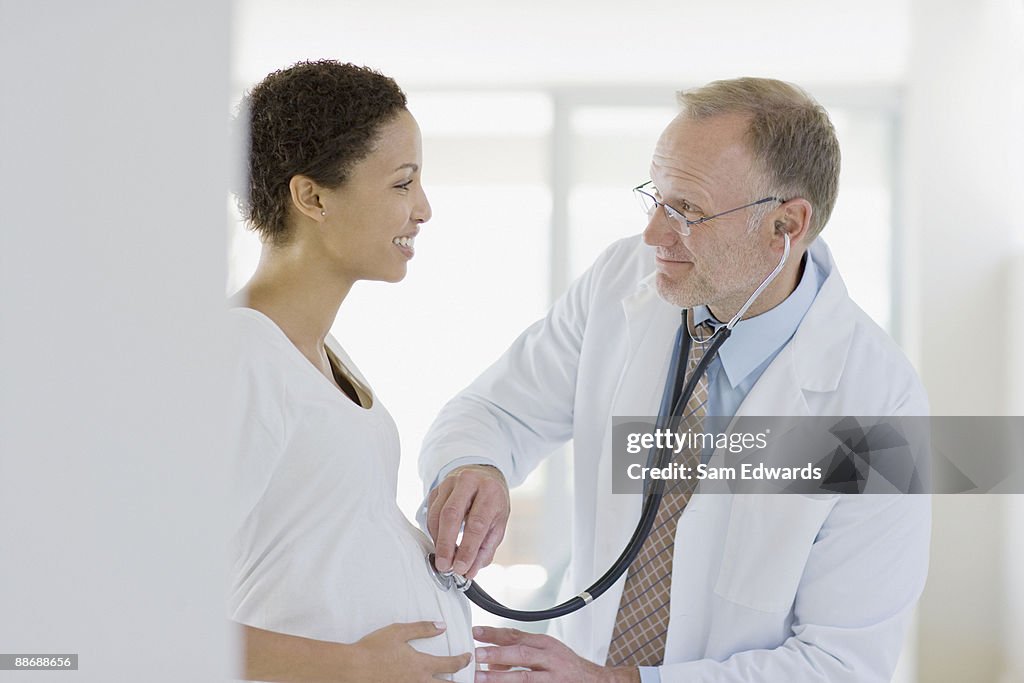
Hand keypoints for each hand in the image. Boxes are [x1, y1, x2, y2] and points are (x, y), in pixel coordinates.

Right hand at [348, 621, 471, 682]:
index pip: (450, 665)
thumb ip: (422, 628)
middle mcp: (419, 682)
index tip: (468, 658)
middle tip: (466, 679)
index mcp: (421, 665)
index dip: (462, 661)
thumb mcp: (399, 632)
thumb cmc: (373, 649)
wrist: (353, 668)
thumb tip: (441, 625)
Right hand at [427, 464, 509, 578]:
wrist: (483, 476)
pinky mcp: (436, 488)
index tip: (461, 567)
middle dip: (446, 545)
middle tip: (445, 566)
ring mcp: (450, 482)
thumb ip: (486, 549)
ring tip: (444, 558)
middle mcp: (469, 482)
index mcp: (489, 491)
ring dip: (438, 540)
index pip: (477, 523)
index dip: (468, 548)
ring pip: (437, 514)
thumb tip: (469, 571)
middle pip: (451, 515)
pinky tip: (440, 542)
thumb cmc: (492, 502)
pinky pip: (430, 513)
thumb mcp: (498, 523)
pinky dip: (434, 532)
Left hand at [472, 627, 638, 682]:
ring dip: (500, 677)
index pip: (517, 635)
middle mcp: (550, 659)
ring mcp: (553, 678)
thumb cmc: (566, 667)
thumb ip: (520, 652)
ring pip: (524, 677)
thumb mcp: (546, 652)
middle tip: (476, 654)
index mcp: (545, 644)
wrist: (594, 681)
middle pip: (521, 654)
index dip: (495, 634)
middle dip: (497, 654)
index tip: (476, 633)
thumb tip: (492, 660)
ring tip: (481, 677)